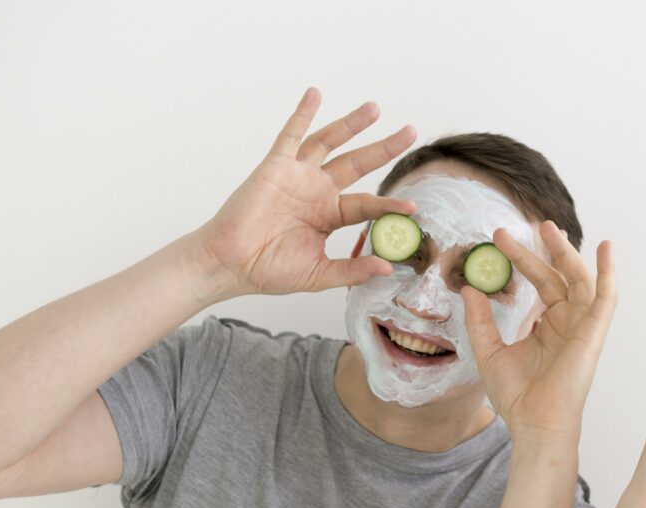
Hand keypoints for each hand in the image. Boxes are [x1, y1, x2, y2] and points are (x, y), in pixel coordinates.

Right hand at [191, 87, 417, 297]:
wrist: (232, 264)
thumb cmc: (269, 270)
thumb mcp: (320, 274)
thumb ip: (352, 270)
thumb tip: (387, 268)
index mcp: (329, 215)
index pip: (367, 205)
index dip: (389, 205)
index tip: (413, 208)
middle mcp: (317, 191)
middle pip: (358, 163)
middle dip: (384, 148)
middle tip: (410, 132)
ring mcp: (298, 176)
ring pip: (330, 142)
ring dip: (352, 124)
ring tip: (375, 108)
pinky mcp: (276, 166)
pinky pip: (291, 134)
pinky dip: (303, 113)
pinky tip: (315, 94)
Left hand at [461, 222, 615, 444]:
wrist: (533, 423)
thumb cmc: (517, 397)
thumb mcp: (489, 350)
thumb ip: (480, 321)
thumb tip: (469, 289)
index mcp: (549, 327)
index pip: (540, 283)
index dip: (523, 259)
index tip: (498, 240)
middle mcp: (568, 324)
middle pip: (559, 276)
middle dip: (543, 250)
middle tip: (525, 225)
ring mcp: (583, 327)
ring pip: (580, 280)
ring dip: (568, 253)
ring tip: (549, 228)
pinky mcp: (594, 334)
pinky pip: (606, 298)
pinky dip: (608, 273)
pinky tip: (606, 249)